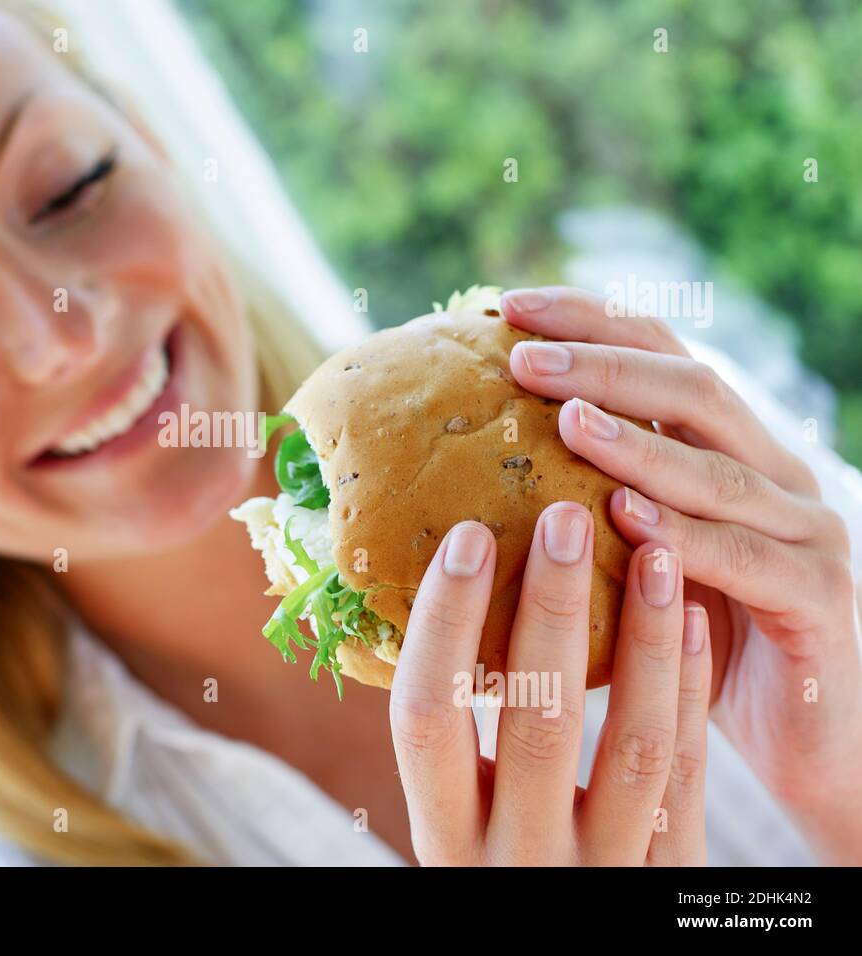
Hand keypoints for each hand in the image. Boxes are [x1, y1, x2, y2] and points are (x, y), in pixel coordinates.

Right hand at [390, 505, 710, 864]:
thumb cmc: (493, 867)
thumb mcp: (451, 821)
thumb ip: (445, 741)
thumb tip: (429, 597)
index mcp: (444, 835)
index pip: (428, 718)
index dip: (445, 624)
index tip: (468, 538)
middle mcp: (520, 859)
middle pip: (538, 722)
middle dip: (552, 610)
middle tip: (564, 516)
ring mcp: (604, 869)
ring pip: (634, 745)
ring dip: (643, 639)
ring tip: (650, 552)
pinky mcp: (671, 875)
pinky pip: (688, 775)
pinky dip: (690, 689)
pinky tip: (689, 619)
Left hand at [501, 285, 861, 862]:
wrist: (805, 735)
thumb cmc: (694, 641)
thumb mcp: (630, 561)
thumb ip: (581, 509)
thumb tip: (462, 474)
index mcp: (724, 449)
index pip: (660, 355)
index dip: (587, 321)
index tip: (503, 305)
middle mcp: (771, 473)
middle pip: (691, 388)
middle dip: (603, 363)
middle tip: (520, 355)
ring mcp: (805, 530)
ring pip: (717, 469)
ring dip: (638, 441)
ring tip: (566, 421)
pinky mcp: (819, 596)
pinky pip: (746, 559)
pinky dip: (684, 535)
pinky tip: (625, 518)